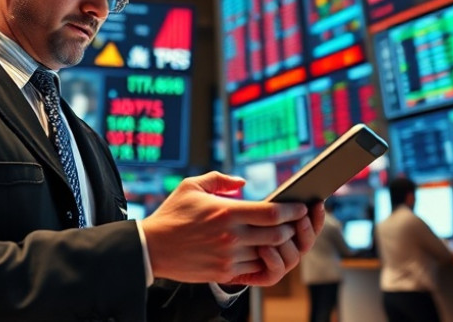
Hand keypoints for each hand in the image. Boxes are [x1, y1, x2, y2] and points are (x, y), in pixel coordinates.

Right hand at [140, 171, 313, 285]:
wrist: (151, 248)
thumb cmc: (172, 214)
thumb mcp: (192, 186)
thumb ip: (220, 179)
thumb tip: (242, 183)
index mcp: (226, 213)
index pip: (272, 213)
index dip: (292, 210)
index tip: (301, 206)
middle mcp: (231, 237)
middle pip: (277, 235)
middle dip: (292, 229)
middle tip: (297, 222)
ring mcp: (228, 257)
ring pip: (268, 254)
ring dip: (279, 246)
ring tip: (283, 236)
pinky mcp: (223, 272)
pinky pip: (253, 268)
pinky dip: (263, 259)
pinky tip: (264, 250)